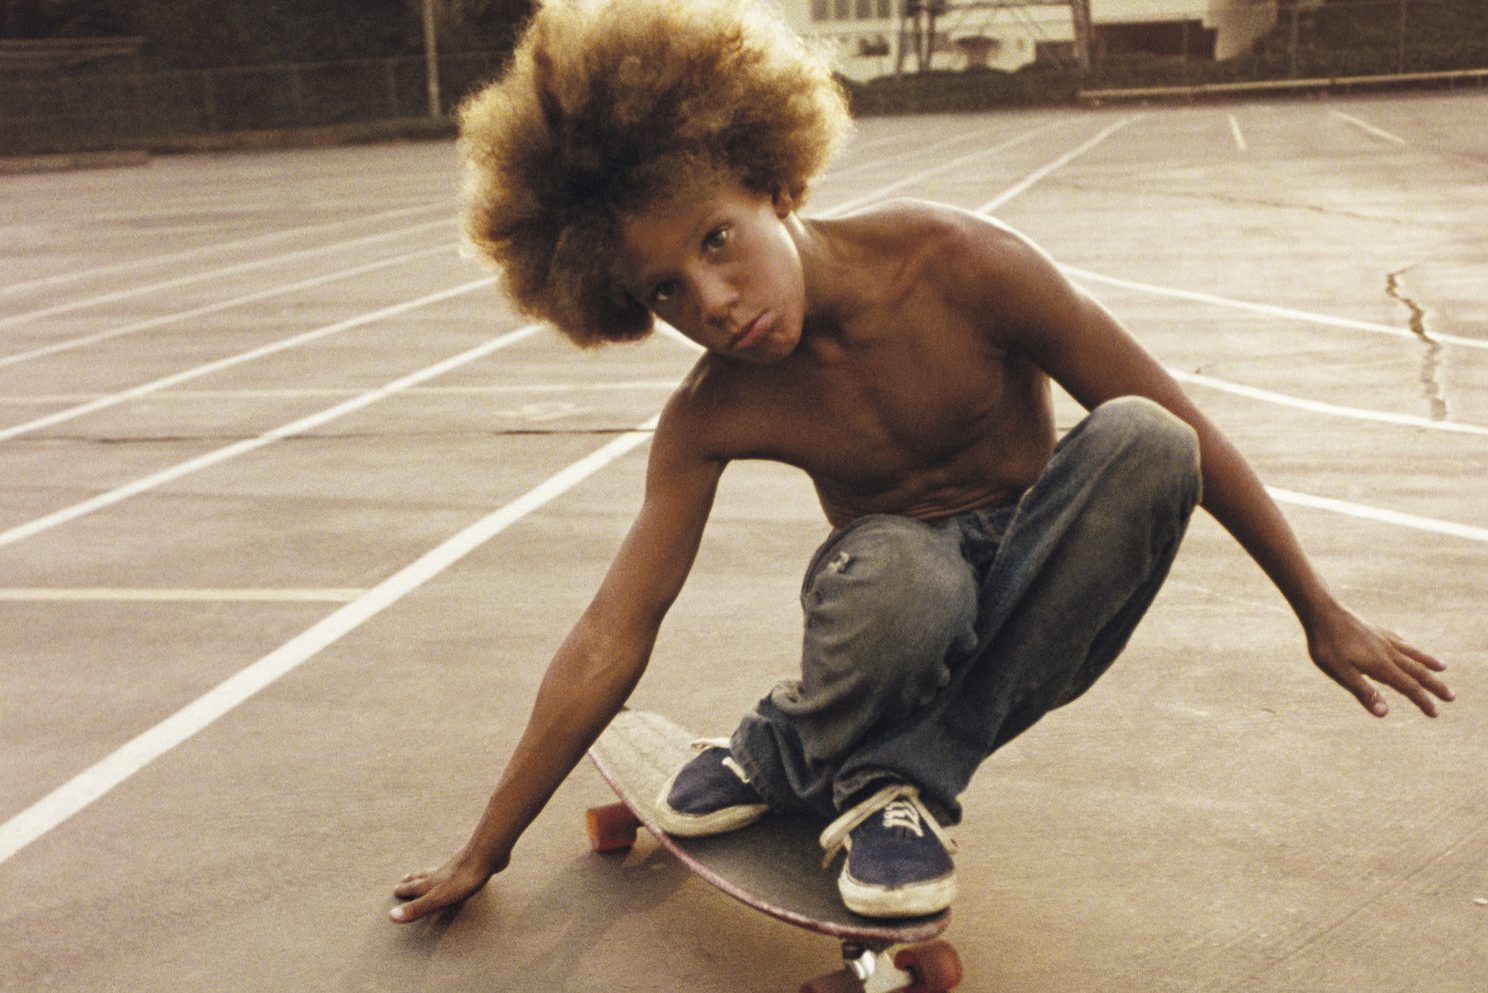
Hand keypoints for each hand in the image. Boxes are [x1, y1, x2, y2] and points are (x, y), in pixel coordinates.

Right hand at [389, 851, 499, 922]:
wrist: (487, 855)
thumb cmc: (463, 880)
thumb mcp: (438, 898)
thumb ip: (417, 907)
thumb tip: (390, 916)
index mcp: (433, 883)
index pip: (415, 887)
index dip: (405, 889)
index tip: (395, 888)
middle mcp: (442, 873)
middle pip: (424, 876)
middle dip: (414, 879)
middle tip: (406, 877)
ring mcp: (458, 867)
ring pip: (440, 871)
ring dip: (431, 873)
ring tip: (428, 874)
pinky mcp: (474, 864)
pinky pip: (459, 868)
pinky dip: (453, 870)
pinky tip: (462, 869)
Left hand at [1306, 603, 1452, 717]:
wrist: (1321, 612)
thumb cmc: (1326, 645)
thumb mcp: (1340, 673)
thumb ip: (1363, 692)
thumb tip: (1384, 713)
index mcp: (1380, 665)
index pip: (1408, 687)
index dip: (1422, 701)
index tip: (1436, 713)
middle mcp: (1387, 651)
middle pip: (1417, 671)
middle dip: (1434, 686)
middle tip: (1451, 697)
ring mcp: (1383, 638)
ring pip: (1412, 653)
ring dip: (1429, 663)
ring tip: (1443, 668)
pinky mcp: (1376, 630)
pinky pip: (1400, 641)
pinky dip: (1411, 648)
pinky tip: (1410, 648)